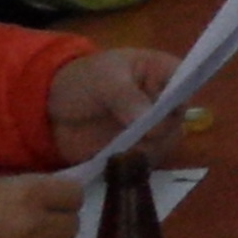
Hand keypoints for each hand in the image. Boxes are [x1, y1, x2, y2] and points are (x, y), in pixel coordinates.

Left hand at [44, 49, 178, 165]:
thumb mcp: (104, 80)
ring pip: (165, 144)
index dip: (177, 102)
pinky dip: (133, 163)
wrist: (50, 108)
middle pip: (178, 120)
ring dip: (145, 150)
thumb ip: (127, 98)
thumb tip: (151, 124)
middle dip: (159, 132)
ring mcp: (152, 128)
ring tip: (119, 148)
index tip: (157, 114)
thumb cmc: (83, 80)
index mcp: (163, 74)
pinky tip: (114, 158)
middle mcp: (164, 102)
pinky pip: (146, 161)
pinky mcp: (137, 149)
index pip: (186, 86)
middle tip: (135, 135)